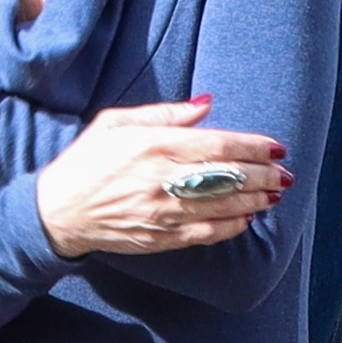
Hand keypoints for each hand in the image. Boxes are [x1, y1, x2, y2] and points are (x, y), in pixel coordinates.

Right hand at [35, 97, 283, 258]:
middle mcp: (162, 179)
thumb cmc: (86, 161)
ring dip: (255, 200)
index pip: (219, 145)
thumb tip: (207, 105)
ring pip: (223, 207)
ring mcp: (162, 212)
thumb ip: (164, 113)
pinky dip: (231, 226)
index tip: (275, 147)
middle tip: (284, 173)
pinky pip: (205, 232)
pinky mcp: (159, 238)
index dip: (253, 147)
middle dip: (262, 174)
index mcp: (153, 145)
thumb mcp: (116, 122)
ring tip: (275, 194)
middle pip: (228, 176)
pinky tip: (246, 218)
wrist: (57, 211)